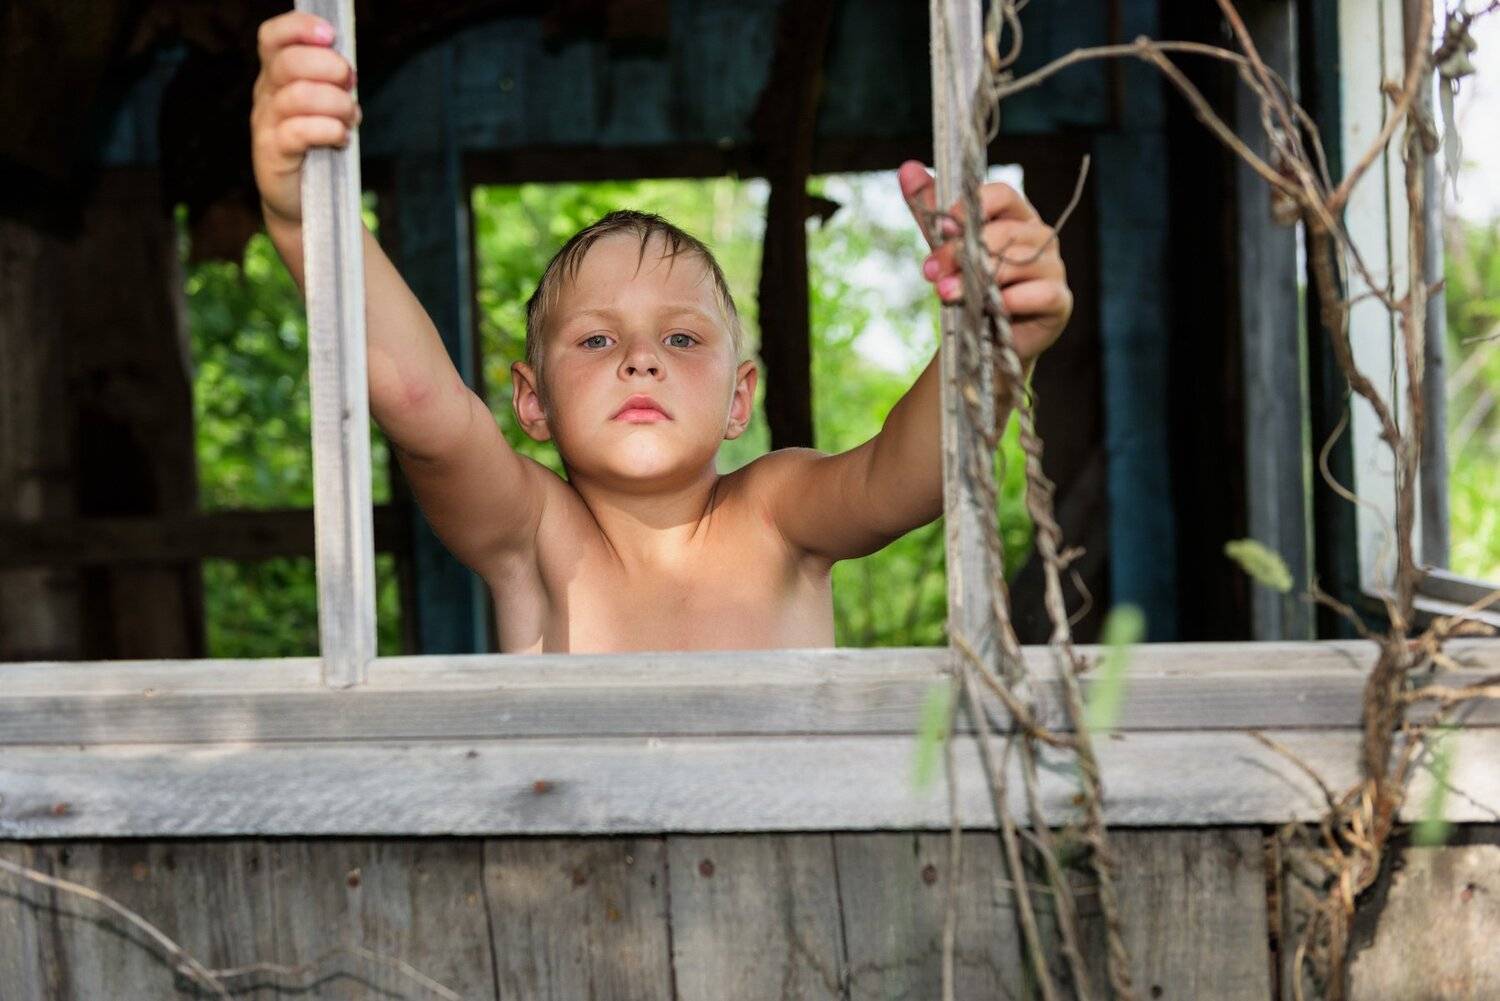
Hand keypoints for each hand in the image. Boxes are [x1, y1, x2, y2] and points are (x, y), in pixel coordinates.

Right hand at [250, 12, 360, 226]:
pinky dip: (329, 131)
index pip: (273, 37)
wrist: (302, 201)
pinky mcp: (272, 154)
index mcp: (276, 76)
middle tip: (351, 84)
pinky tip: (341, 139)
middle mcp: (266, 95)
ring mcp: (265, 124)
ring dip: (337, 104)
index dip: (298, 28)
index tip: (330, 35)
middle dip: (329, 67)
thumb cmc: (318, 148)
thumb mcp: (324, 107)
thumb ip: (331, 82)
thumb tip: (347, 65)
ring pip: (299, 96)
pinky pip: (300, 131)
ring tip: (351, 119)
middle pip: (288, 63)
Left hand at [897, 160, 1071, 362]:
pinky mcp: (1059, 301)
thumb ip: (930, 209)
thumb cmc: (970, 285)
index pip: (1002, 194)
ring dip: (977, 279)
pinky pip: (1042, 293)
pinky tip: (989, 309)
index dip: (973, 206)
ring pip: (1018, 263)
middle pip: (1004, 232)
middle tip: (931, 271)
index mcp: (1016, 216)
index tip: (943, 227)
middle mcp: (1039, 237)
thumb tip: (907, 169)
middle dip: (962, 251)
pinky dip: (1012, 301)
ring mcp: (1053, 268)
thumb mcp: (945, 245)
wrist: (984, 340)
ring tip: (946, 292)